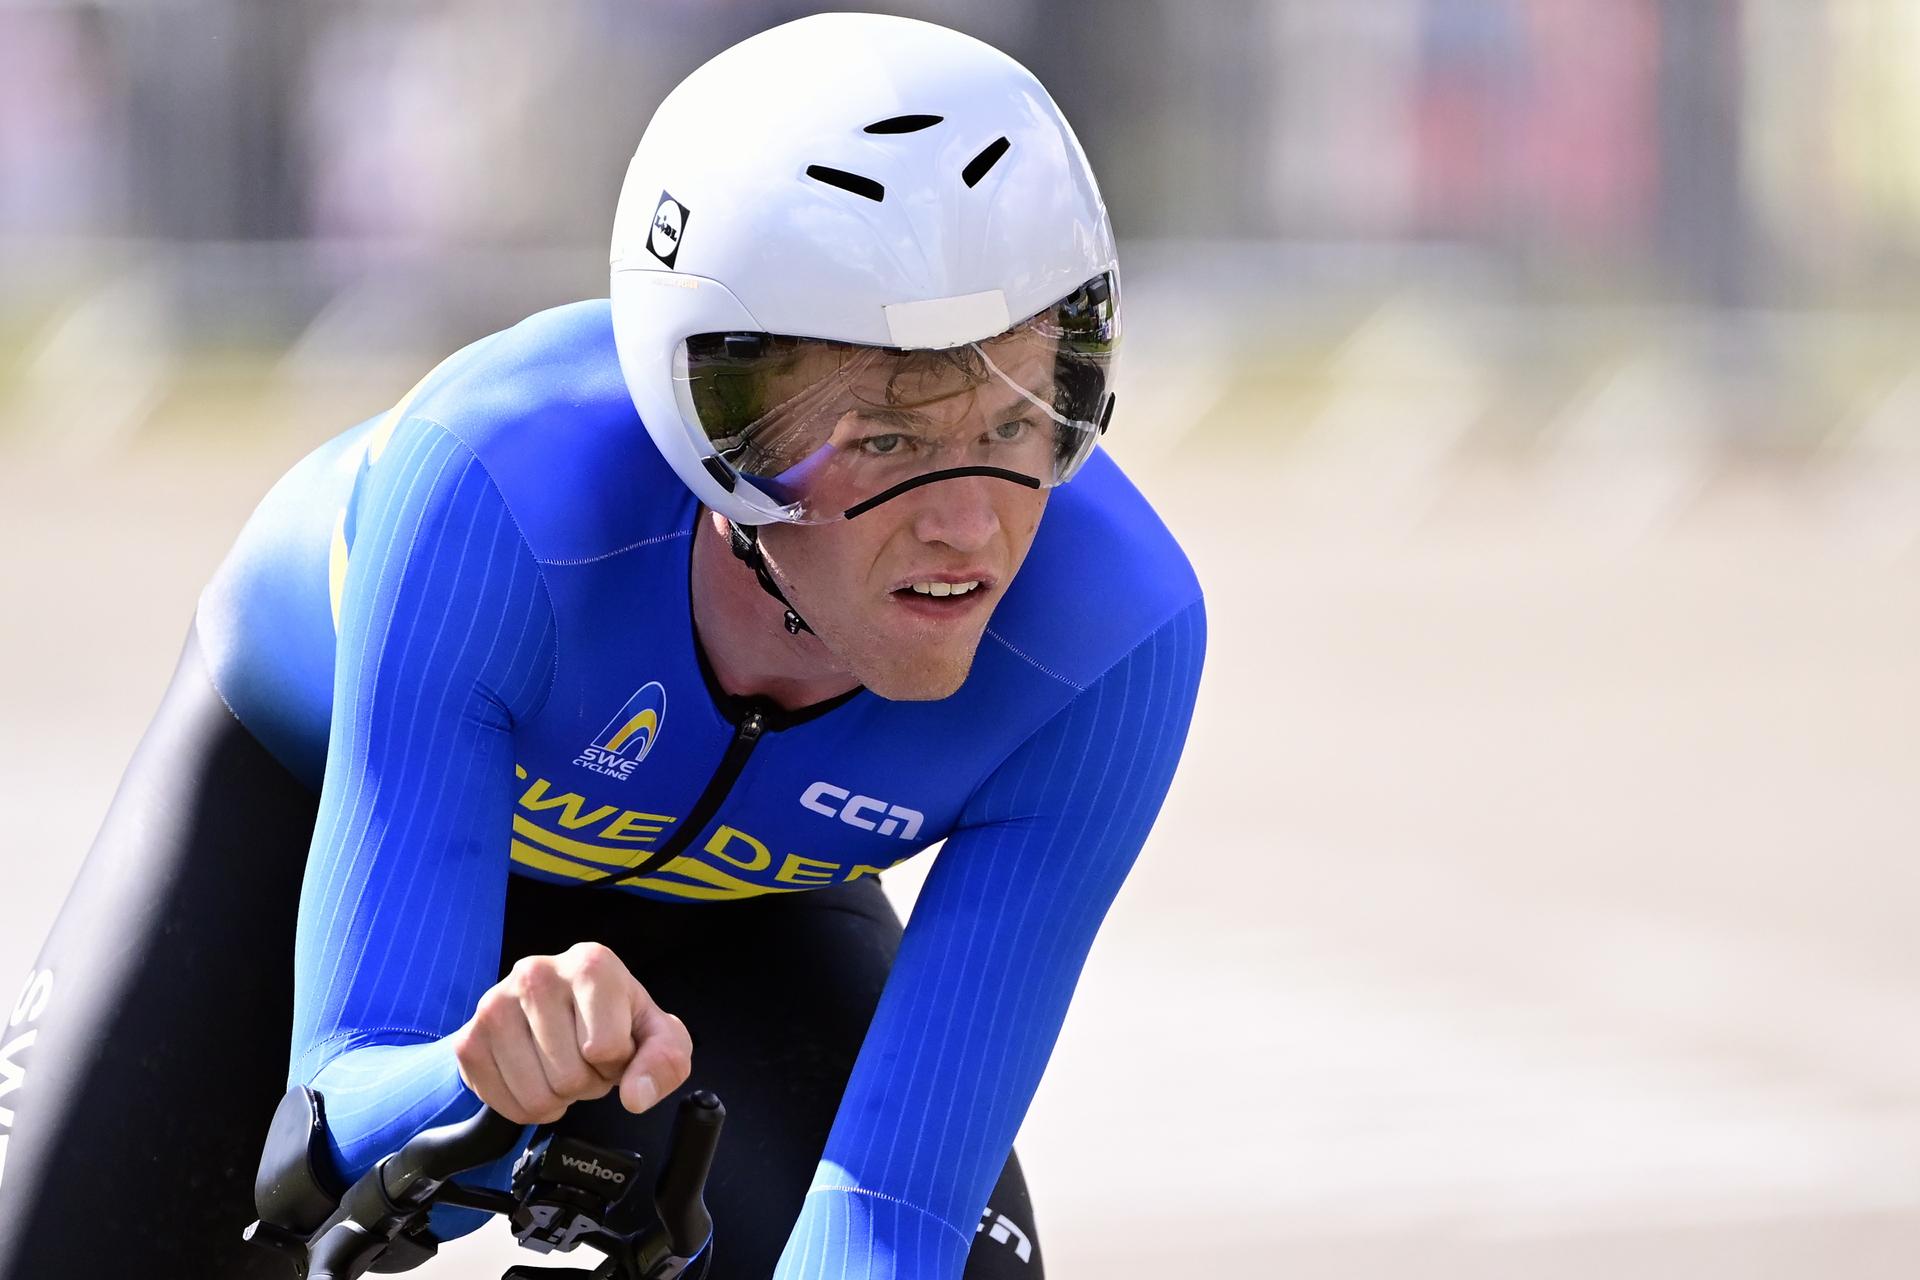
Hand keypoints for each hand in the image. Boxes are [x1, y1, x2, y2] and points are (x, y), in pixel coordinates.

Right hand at [451, 941, 691, 1124]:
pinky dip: (524, 1108)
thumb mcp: (658, 1037)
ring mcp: (496, 1003)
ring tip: (561, 1066)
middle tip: (584, 1059)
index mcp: (591, 963)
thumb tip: (635, 1096)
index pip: (606, 1048)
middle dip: (586, 1083)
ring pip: (536, 1095)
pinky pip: (502, 1104)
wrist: (561, 1015)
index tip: (613, 1047)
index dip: (617, 1064)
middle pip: (570, 1075)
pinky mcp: (469, 1038)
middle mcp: (537, 972)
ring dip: (557, 1097)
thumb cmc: (614, 1022)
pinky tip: (534, 1078)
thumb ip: (665, 1062)